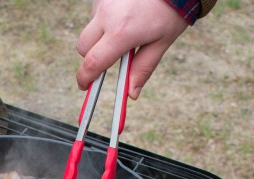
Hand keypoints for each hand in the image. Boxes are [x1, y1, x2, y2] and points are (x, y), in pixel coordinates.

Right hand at [76, 0, 190, 98]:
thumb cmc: (170, 12)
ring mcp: (103, 2)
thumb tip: (131, 94)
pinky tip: (123, 15)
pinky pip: (96, 13)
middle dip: (91, 58)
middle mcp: (106, 16)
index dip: (85, 78)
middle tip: (108, 60)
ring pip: (89, 29)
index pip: (93, 63)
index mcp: (121, 33)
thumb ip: (143, 69)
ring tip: (124, 30)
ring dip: (99, 37)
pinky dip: (104, 20)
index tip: (84, 86)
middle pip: (83, 48)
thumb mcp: (161, 43)